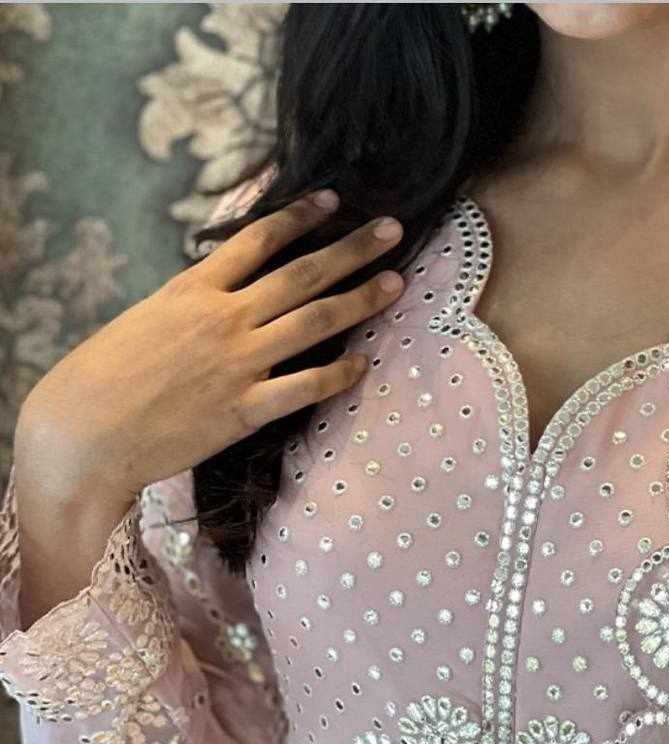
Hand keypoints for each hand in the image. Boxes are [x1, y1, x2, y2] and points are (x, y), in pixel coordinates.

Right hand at [15, 190, 406, 505]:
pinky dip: (339, 373)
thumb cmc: (104, 378)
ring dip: (360, 299)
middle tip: (392, 230)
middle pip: (303, 274)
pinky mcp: (246, 409)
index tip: (333, 200)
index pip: (257, 240)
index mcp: (193, 289)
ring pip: (314, 321)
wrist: (85, 431)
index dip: (299, 216)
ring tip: (395, 282)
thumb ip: (190, 306)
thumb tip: (220, 295)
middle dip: (352, 249)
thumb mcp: (146, 320)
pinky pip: (306, 386)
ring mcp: (239, 362)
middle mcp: (224, 318)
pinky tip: (365, 363)